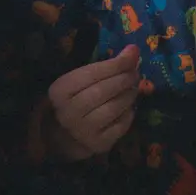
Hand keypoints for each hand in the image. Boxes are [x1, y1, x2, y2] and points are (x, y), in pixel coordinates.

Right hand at [47, 45, 140, 159]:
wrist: (66, 135)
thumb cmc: (76, 99)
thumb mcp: (81, 80)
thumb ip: (105, 65)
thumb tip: (133, 50)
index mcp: (60, 91)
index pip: (91, 73)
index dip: (115, 63)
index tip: (132, 53)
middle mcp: (69, 112)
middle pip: (103, 91)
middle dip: (124, 78)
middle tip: (135, 73)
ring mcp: (83, 131)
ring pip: (114, 108)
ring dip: (129, 95)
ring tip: (133, 88)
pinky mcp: (99, 144)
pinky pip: (121, 125)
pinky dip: (129, 113)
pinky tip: (128, 106)